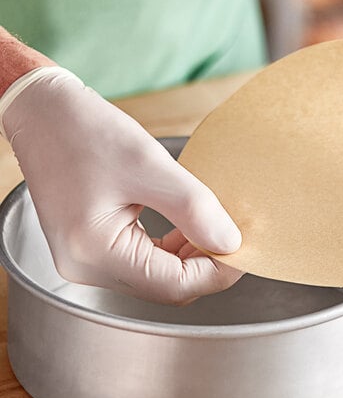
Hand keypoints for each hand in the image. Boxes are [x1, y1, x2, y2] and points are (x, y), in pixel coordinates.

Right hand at [1, 67, 242, 303]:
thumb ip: (194, 208)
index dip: (217, 272)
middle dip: (205, 264)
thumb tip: (231, 243)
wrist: (42, 112)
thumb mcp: (149, 165)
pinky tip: (186, 226)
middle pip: (165, 285)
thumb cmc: (85, 131)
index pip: (174, 285)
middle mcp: (86, 266)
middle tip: (234, 236)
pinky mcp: (91, 246)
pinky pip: (141, 260)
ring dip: (190, 256)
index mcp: (95, 252)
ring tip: (213, 227)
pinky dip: (170, 248)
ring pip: (156, 275)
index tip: (245, 250)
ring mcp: (86, 258)